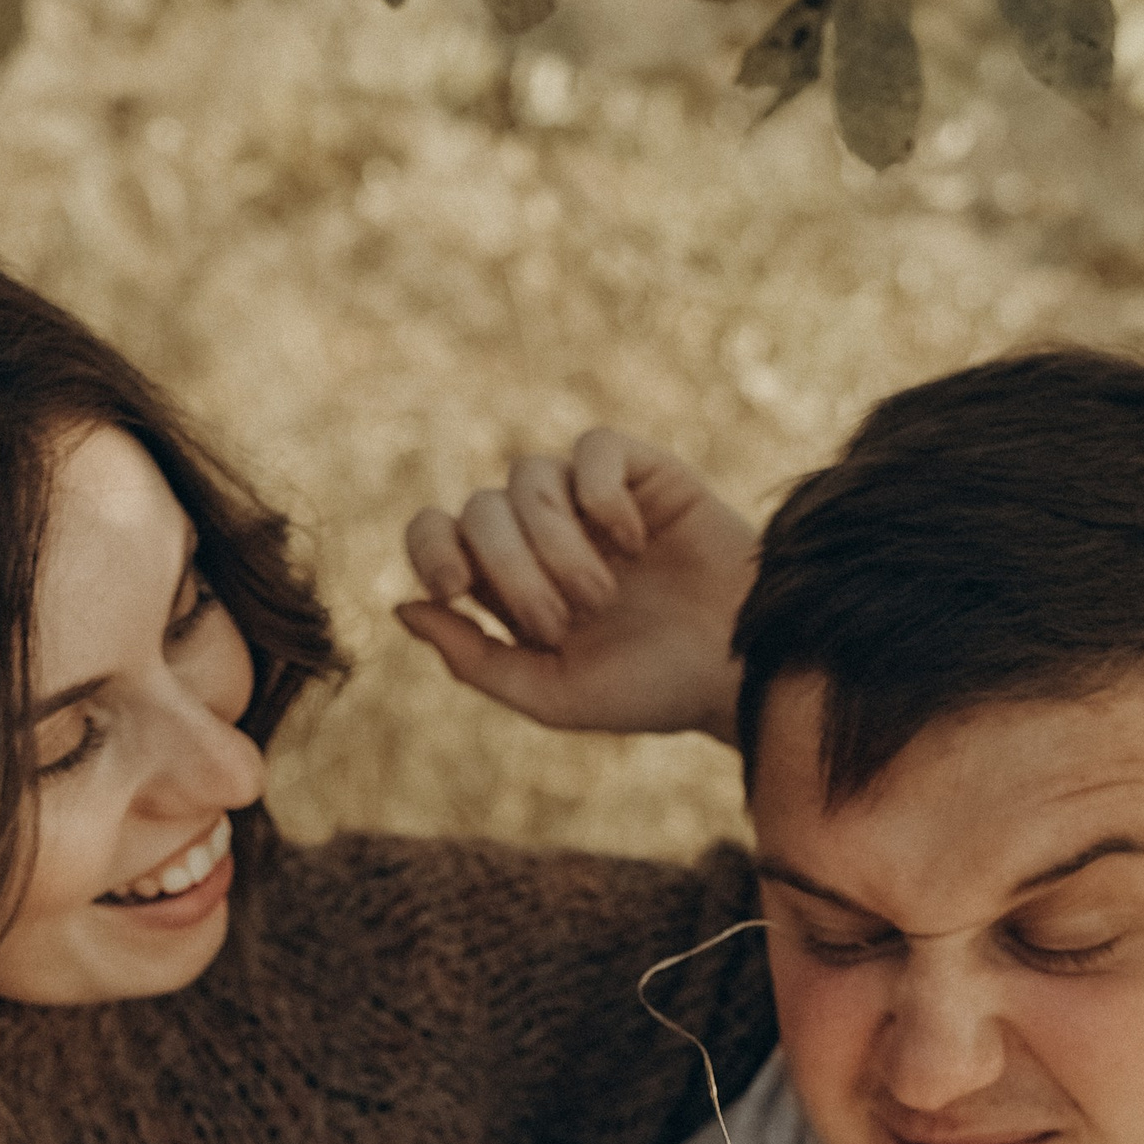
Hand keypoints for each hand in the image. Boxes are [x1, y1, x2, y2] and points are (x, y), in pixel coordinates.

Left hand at [398, 430, 758, 742]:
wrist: (742, 671)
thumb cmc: (651, 691)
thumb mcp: (554, 695)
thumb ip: (476, 659)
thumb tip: (402, 608)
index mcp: (510, 582)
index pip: (437, 531)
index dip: (429, 547)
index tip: (451, 587)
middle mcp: (543, 531)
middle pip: (481, 510)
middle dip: (513, 570)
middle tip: (566, 621)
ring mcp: (590, 498)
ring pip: (528, 477)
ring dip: (556, 544)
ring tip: (604, 595)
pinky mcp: (643, 470)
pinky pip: (592, 449)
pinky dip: (601, 496)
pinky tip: (634, 542)